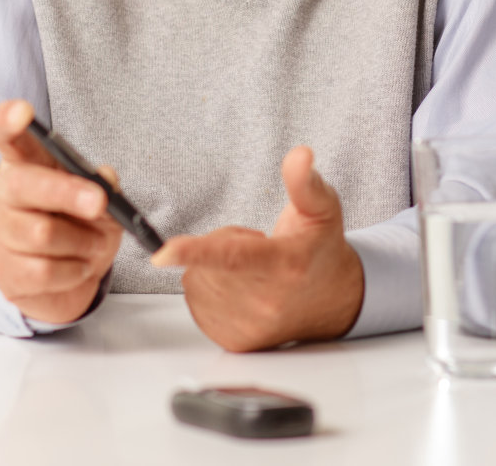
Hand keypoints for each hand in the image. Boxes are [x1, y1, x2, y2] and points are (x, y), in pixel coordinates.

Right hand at [0, 100, 123, 324]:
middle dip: (67, 193)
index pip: (3, 134)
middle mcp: (3, 194)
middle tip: (100, 202)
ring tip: (96, 245)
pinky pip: (44, 272)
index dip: (8, 121)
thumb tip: (105, 178)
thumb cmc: (75, 223)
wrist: (59, 280)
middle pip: (24, 185)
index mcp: (23, 164)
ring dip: (83, 242)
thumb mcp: (95, 197)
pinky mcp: (5, 273)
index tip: (24, 112)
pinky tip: (80, 267)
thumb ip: (101, 184)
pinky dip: (74, 271)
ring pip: (41, 234)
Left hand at [150, 146, 363, 351]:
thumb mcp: (322, 209)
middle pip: (208, 261)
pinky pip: (194, 301)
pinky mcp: (233, 340)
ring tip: (248, 268)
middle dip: (220, 242)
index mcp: (285, 264)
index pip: (234, 257)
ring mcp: (249, 325)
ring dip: (210, 267)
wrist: (333, 301)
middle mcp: (267, 301)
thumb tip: (300, 155)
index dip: (195, 251)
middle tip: (254, 244)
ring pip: (196, 281)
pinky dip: (206, 288)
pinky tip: (237, 287)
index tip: (162, 253)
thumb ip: (305, 181)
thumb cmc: (319, 250)